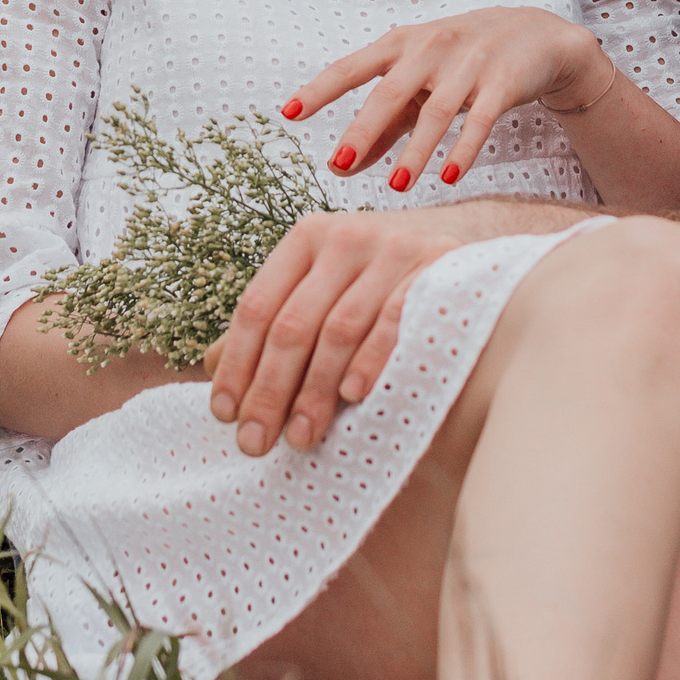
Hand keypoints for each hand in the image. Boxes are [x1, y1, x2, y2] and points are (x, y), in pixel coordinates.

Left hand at [205, 206, 490, 455]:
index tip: (224, 415)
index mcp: (306, 238)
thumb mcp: (323, 290)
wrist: (469, 250)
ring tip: (301, 437)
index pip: (256, 307)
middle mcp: (346, 236)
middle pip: (292, 324)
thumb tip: (210, 364)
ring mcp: (393, 249)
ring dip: (316, 390)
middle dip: (269, 390)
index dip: (236, 365)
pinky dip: (371, 359)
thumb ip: (274, 321)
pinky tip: (354, 396)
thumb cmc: (380, 286)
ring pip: (338, 329)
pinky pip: (395, 319)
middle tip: (255, 443)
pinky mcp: (437, 266)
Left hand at [283, 7, 609, 192]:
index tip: (288, 113)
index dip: (319, 90)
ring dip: (415, 151)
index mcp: (399, 45)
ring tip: (397, 186)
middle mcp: (429, 48)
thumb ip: (383, 125)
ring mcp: (468, 63)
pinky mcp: (502, 82)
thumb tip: (340, 166)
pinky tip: (447, 177)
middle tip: (340, 162)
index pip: (351, 68)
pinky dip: (463, 149)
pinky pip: (480, 120)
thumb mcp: (418, 84)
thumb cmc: (461, 61)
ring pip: (436, 111)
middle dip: (364, 128)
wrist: (534, 34)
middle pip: (389, 92)